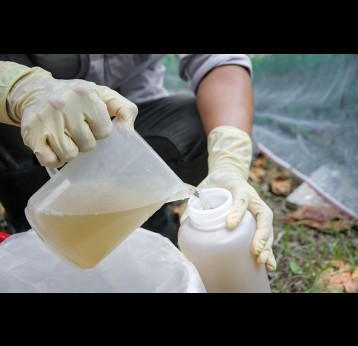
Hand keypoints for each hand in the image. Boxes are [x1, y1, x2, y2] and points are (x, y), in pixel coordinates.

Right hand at [7, 67, 137, 167]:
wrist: (37, 91)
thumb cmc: (78, 99)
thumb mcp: (105, 96)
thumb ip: (125, 111)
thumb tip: (128, 134)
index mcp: (85, 95)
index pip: (104, 131)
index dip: (100, 131)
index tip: (92, 123)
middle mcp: (63, 105)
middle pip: (87, 145)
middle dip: (85, 141)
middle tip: (77, 130)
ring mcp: (45, 120)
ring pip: (69, 155)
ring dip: (71, 150)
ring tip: (67, 137)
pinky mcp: (31, 134)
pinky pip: (50, 161)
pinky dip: (55, 159)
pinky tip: (54, 145)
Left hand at [197, 126, 275, 270]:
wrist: (227, 176)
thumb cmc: (215, 185)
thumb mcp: (204, 188)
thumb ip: (195, 204)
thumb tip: (184, 224)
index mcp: (239, 188)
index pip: (241, 197)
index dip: (238, 210)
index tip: (230, 224)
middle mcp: (253, 200)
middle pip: (262, 217)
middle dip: (261, 236)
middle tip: (254, 251)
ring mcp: (258, 210)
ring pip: (267, 228)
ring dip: (267, 246)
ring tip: (262, 262)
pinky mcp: (258, 221)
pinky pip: (266, 235)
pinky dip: (268, 251)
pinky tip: (269, 266)